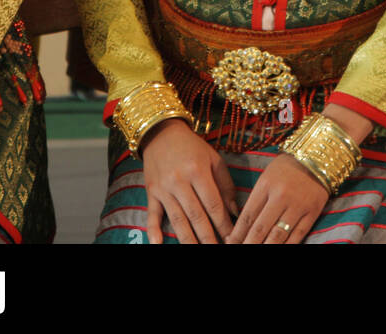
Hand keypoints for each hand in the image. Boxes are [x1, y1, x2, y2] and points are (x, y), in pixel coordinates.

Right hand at [141, 119, 237, 244]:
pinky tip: (158, 244)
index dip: (224, 224)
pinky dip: (153, 230)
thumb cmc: (192, 147)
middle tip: (217, 250)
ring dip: (187, 240)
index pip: (213, 204)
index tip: (232, 238)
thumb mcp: (213, 158)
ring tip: (197, 252)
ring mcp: (164, 188)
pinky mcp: (151, 192)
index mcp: (198, 171)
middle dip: (208, 238)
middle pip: (196, 216)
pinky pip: (152, 214)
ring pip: (177, 219)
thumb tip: (234, 211)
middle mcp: (180, 181)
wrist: (161, 133)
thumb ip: (225, 184)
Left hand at [225, 153, 328, 244]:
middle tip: (240, 252)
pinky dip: (286, 247)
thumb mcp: (267, 178)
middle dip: (248, 245)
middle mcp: (280, 196)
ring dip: (265, 249)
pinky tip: (277, 251)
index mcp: (265, 185)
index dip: (237, 235)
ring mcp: (297, 205)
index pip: (247, 216)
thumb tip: (243, 228)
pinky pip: (297, 236)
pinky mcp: (312, 212)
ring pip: (278, 236)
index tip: (229, 244)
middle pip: (260, 229)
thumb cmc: (287, 168)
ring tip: (256, 253)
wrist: (316, 157)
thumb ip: (256, 201)